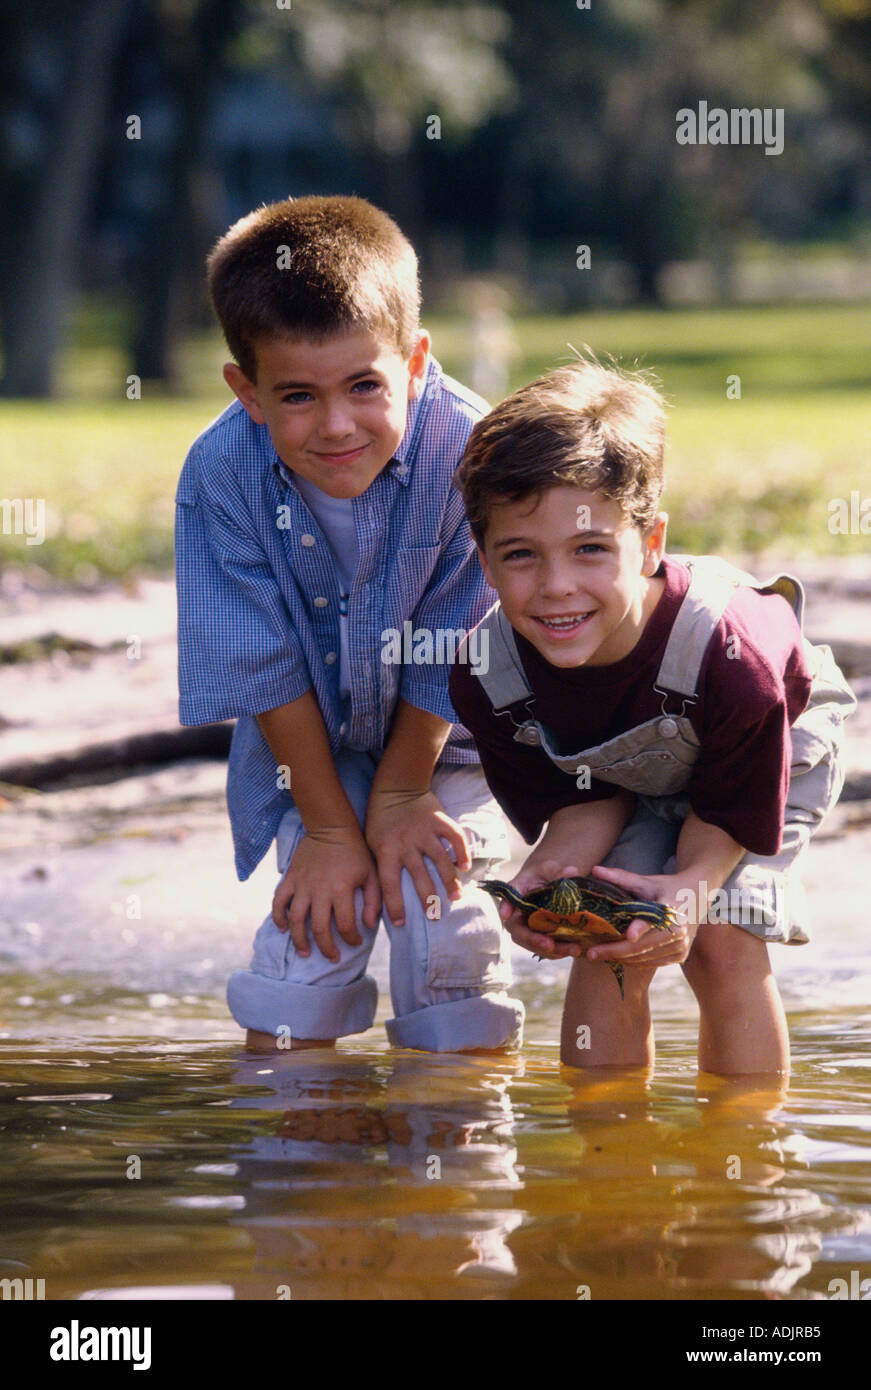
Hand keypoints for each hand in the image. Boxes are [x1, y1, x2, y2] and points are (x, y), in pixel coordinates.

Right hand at [273, 826, 380, 962]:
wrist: (331, 827)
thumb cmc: (356, 852)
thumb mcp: (371, 874)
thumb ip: (373, 901)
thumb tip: (369, 926)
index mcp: (342, 889)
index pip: (345, 925)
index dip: (351, 939)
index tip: (356, 942)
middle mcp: (320, 890)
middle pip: (319, 928)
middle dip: (326, 948)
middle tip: (332, 957)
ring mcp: (302, 885)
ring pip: (296, 920)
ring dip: (299, 940)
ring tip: (305, 952)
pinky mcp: (290, 879)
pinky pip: (279, 901)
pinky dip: (278, 917)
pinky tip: (283, 928)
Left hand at [364, 788, 469, 926]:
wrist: (395, 786)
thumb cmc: (380, 819)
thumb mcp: (372, 843)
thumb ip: (380, 865)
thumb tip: (379, 895)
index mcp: (386, 850)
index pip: (389, 884)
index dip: (394, 905)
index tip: (399, 923)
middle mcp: (407, 843)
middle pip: (419, 877)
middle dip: (428, 899)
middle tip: (434, 916)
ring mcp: (425, 832)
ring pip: (441, 861)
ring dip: (450, 881)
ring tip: (456, 897)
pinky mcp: (440, 821)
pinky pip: (455, 838)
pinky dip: (462, 852)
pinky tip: (465, 867)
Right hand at [495, 858, 584, 961]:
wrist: (548, 883)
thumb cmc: (546, 873)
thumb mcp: (552, 869)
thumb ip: (559, 872)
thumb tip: (572, 871)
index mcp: (517, 892)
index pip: (507, 899)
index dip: (505, 907)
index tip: (506, 914)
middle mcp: (517, 913)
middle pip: (518, 931)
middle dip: (533, 940)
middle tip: (549, 945)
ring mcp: (526, 927)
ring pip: (531, 944)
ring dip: (551, 951)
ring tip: (572, 949)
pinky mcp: (538, 936)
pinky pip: (544, 948)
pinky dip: (557, 952)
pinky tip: (573, 950)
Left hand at [583, 864, 695, 967]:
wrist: (698, 896)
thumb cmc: (667, 887)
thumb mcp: (647, 881)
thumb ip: (621, 878)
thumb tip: (595, 870)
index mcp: (672, 907)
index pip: (654, 920)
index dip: (640, 928)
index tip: (626, 935)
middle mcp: (680, 930)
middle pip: (643, 945)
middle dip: (614, 951)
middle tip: (590, 953)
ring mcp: (681, 946)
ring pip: (645, 958)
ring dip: (620, 959)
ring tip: (598, 955)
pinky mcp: (680, 956)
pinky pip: (652, 963)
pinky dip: (633, 962)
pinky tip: (616, 958)